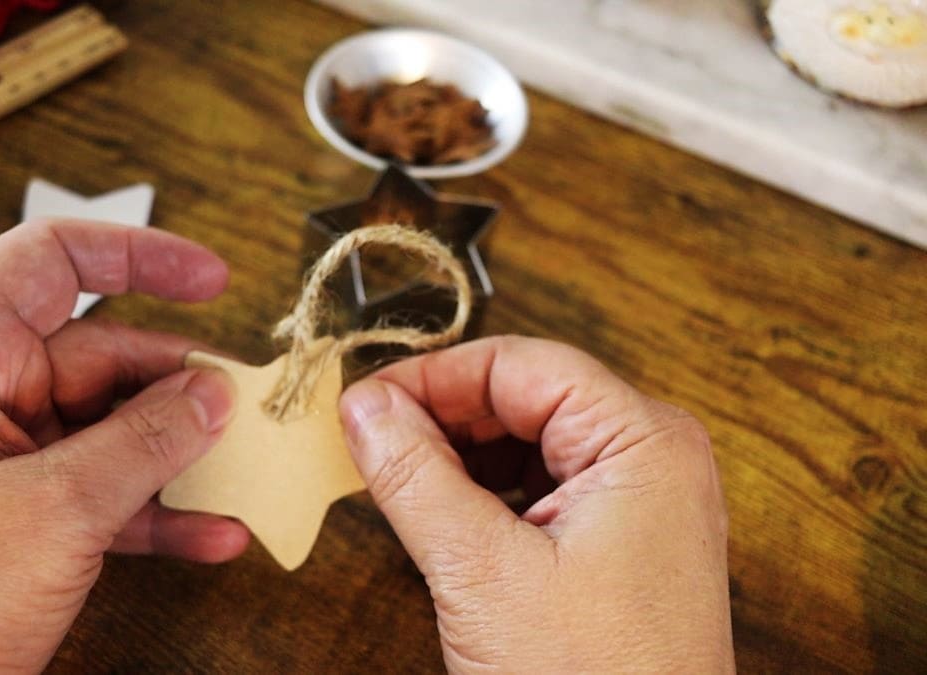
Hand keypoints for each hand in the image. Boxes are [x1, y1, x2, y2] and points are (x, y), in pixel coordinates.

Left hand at [0, 220, 249, 671]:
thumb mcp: (55, 507)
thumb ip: (143, 441)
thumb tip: (210, 393)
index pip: (49, 262)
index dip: (135, 255)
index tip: (208, 277)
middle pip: (102, 356)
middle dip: (178, 383)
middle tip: (247, 405)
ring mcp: (5, 462)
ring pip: (113, 429)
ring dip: (180, 454)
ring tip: (243, 470)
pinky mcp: (24, 518)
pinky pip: (106, 493)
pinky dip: (158, 511)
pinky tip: (211, 532)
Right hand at [338, 337, 732, 671]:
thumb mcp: (482, 573)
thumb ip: (416, 476)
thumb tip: (364, 406)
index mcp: (643, 441)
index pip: (520, 365)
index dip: (433, 377)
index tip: (362, 403)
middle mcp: (651, 457)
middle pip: (526, 397)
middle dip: (443, 416)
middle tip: (371, 444)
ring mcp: (640, 502)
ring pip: (528, 443)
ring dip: (459, 457)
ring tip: (402, 485)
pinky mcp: (619, 544)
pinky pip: (541, 489)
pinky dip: (485, 496)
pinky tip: (445, 520)